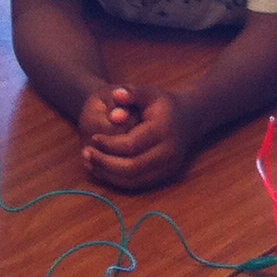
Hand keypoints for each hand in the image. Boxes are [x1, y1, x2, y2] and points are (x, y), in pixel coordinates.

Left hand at [79, 83, 193, 190]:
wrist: (189, 118)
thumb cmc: (163, 104)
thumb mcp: (149, 92)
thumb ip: (132, 92)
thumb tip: (116, 94)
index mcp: (164, 130)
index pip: (131, 144)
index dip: (109, 144)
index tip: (92, 138)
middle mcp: (169, 152)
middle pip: (132, 167)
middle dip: (105, 163)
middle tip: (87, 154)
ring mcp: (169, 166)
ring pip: (134, 180)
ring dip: (108, 174)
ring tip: (90, 162)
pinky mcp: (166, 175)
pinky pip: (138, 183)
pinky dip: (118, 179)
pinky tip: (103, 169)